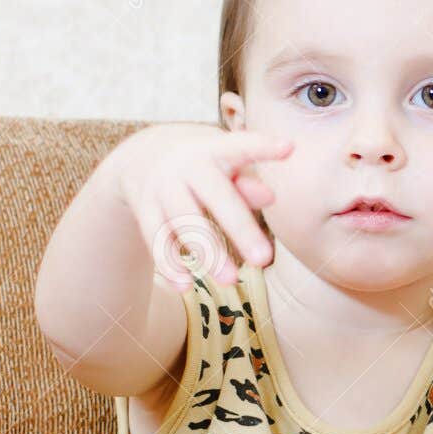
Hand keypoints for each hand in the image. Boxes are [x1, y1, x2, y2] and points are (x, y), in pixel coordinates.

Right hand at [108, 122, 294, 287]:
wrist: (143, 157)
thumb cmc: (206, 169)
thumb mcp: (225, 168)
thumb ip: (247, 183)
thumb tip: (269, 196)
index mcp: (213, 151)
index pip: (240, 147)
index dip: (262, 148)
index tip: (289, 148)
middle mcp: (185, 168)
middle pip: (214, 197)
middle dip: (239, 229)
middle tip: (264, 260)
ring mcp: (161, 189)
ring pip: (183, 222)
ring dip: (207, 253)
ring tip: (230, 281)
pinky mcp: (145, 211)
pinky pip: (156, 240)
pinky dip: (169, 264)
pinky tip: (184, 286)